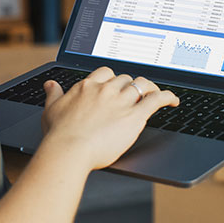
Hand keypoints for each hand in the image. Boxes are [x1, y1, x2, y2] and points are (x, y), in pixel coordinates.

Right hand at [40, 67, 178, 170]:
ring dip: (149, 88)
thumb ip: (53, 94)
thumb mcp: (51, 110)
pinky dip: (168, 97)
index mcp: (88, 86)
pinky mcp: (135, 116)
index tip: (116, 85)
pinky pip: (157, 99)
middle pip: (125, 79)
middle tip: (135, 95)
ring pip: (142, 85)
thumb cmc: (59, 135)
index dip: (114, 78)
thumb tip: (50, 84)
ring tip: (155, 94)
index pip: (106, 72)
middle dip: (131, 86)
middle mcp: (106, 90)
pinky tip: (173, 101)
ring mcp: (121, 101)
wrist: (68, 150)